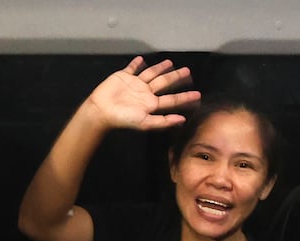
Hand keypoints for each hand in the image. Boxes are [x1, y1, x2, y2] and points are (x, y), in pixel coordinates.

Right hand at [85, 56, 200, 130]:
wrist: (101, 110)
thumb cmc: (123, 118)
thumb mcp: (145, 123)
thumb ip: (163, 121)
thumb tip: (182, 121)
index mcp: (152, 104)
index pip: (172, 99)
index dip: (185, 97)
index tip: (198, 95)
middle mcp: (146, 93)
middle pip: (165, 83)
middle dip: (176, 78)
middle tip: (188, 72)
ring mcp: (135, 84)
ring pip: (151, 74)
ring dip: (160, 68)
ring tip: (170, 63)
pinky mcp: (123, 77)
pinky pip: (132, 68)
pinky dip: (136, 64)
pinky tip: (141, 60)